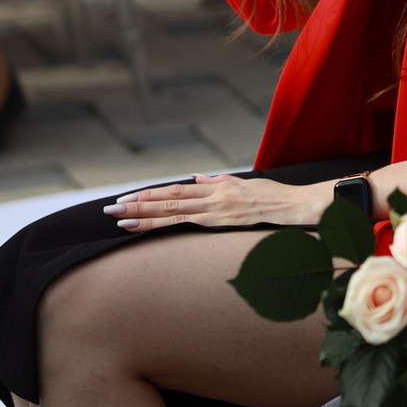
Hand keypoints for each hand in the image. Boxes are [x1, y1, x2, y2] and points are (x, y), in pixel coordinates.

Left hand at [104, 172, 328, 230]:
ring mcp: (216, 210)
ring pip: (172, 213)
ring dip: (144, 217)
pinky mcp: (222, 222)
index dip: (149, 195)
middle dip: (138, 205)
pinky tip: (146, 227)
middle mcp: (212, 197)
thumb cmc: (273, 196)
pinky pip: (187, 224)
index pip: (175, 191)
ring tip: (121, 220)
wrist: (295, 205)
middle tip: (111, 208)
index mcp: (216, 187)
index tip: (126, 198)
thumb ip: (217, 182)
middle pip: (168, 201)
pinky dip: (164, 225)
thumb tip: (196, 179)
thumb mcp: (243, 184)